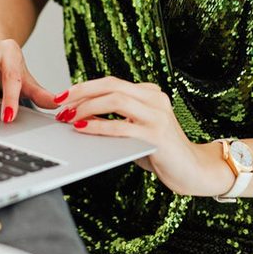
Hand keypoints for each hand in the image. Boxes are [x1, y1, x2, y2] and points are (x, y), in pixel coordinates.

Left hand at [54, 76, 227, 196]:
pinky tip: (83, 129)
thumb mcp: (135, 130)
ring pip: (116, 100)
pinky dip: (99, 126)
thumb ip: (114, 120)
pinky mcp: (157, 135)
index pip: (111, 82)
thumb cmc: (162, 152)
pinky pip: (122, 126)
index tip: (63, 96)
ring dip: (87, 107)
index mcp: (149, 93)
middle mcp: (154, 99)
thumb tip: (80, 116)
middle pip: (111, 85)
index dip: (84, 87)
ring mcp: (157, 115)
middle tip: (60, 103)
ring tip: (69, 117)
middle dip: (81, 92)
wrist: (193, 171)